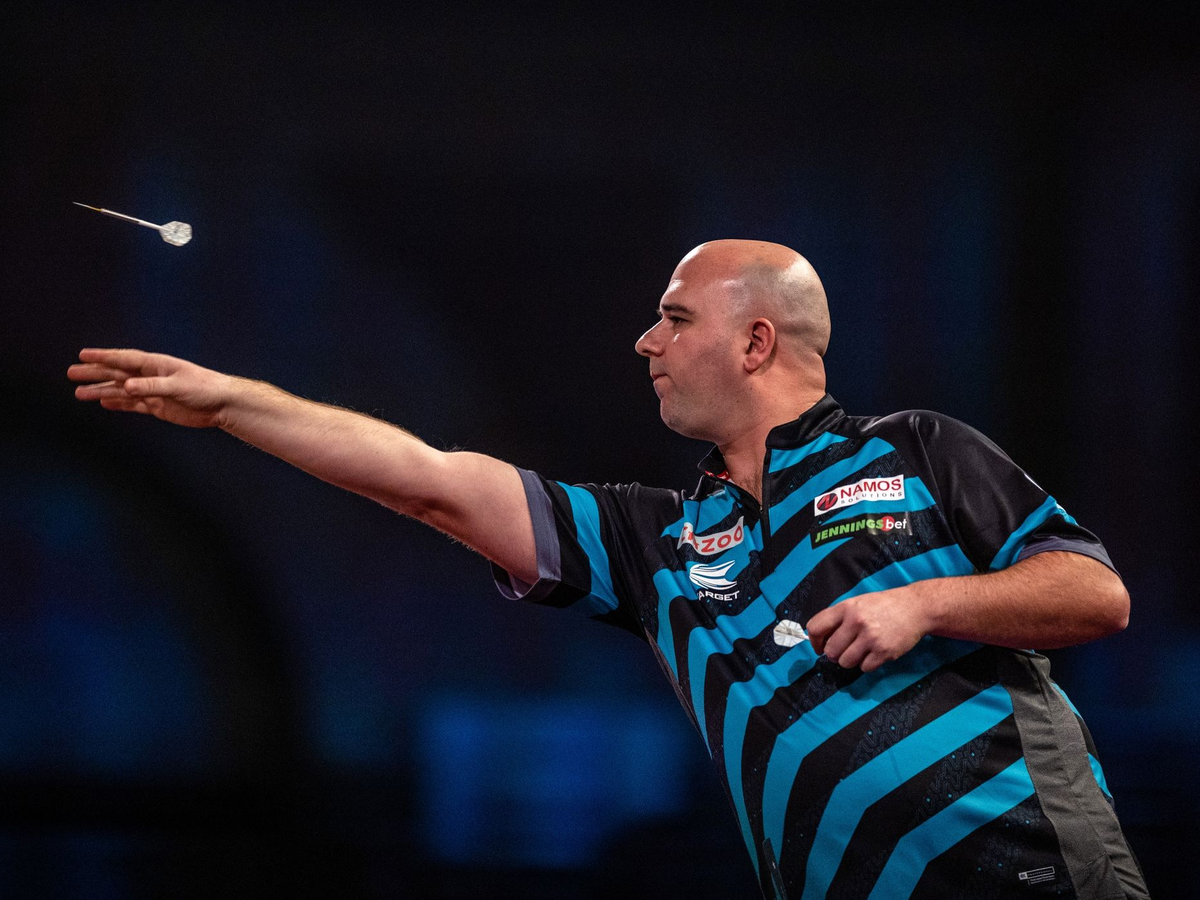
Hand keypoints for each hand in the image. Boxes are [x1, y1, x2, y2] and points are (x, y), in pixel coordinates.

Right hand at [69, 348, 235, 428]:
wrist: (223, 404)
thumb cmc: (204, 388)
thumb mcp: (178, 386)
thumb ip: (152, 386)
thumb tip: (126, 387)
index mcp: (156, 365)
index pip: (124, 359)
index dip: (103, 357)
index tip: (83, 355)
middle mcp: (151, 376)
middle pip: (117, 374)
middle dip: (94, 373)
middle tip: (71, 373)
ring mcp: (153, 392)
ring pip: (121, 391)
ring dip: (101, 391)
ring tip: (79, 393)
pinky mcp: (159, 406)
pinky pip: (133, 405)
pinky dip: (119, 404)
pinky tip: (104, 403)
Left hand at [806, 585, 930, 671]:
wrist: (915, 608)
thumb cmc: (883, 606)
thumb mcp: (857, 603)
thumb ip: (838, 618)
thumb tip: (820, 639)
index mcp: (846, 607)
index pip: (815, 627)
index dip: (814, 641)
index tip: (819, 647)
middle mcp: (856, 621)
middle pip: (830, 651)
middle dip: (834, 655)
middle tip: (844, 650)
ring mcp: (871, 637)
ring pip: (845, 662)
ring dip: (850, 661)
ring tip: (860, 651)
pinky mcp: (884, 651)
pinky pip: (864, 667)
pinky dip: (867, 664)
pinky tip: (874, 653)